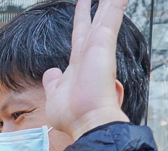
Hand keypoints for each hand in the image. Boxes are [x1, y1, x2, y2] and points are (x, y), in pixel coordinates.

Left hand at [41, 0, 129, 140]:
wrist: (87, 122)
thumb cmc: (73, 115)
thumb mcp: (55, 95)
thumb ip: (54, 82)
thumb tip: (51, 72)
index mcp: (79, 63)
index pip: (80, 33)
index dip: (81, 17)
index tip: (83, 5)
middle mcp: (90, 53)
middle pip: (94, 19)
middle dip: (95, 4)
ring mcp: (98, 47)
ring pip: (106, 14)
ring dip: (110, 2)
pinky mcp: (103, 44)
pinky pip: (112, 15)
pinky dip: (116, 4)